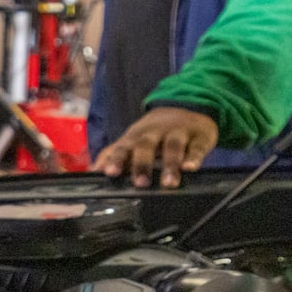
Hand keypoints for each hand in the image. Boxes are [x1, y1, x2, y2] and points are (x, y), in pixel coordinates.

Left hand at [94, 106, 218, 187]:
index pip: (123, 147)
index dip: (116, 159)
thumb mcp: (133, 140)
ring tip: (169, 184)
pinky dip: (194, 157)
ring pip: (172, 147)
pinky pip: (197, 147)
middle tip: (140, 184)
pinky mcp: (199, 137)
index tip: (109, 173)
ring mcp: (178, 133)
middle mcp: (155, 133)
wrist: (187, 107)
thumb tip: (91, 171)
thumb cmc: (154, 132)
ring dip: (170, 164)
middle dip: (142, 164)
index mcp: (135, 137)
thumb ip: (113, 154)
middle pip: (146, 146)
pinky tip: (191, 168)